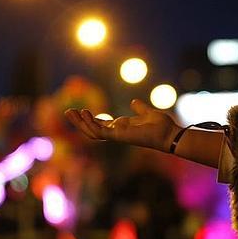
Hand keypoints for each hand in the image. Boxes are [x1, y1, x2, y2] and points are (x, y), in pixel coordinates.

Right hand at [64, 99, 180, 152]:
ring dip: (80, 123)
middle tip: (68, 111)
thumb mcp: (148, 113)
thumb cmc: (161, 126)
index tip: (80, 111)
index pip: (101, 125)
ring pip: (92, 132)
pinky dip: (91, 123)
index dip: (90, 119)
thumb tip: (134, 102)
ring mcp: (117, 135)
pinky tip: (84, 113)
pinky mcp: (119, 136)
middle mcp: (117, 132)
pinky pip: (100, 132)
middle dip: (79, 122)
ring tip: (70, 112)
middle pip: (92, 129)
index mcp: (122, 127)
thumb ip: (140, 108)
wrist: (169, 134)